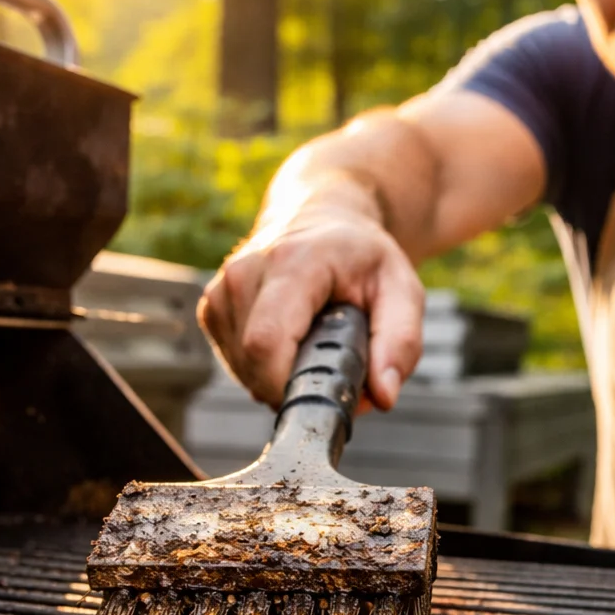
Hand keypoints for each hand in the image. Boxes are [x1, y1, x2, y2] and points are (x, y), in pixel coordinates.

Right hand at [198, 206, 424, 409]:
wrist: (322, 219)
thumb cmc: (362, 257)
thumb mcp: (402, 289)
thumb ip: (400, 341)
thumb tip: (384, 395)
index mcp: (292, 262)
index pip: (266, 343)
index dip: (291, 385)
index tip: (329, 392)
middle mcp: (245, 271)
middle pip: (253, 362)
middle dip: (294, 386)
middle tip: (332, 370)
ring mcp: (221, 290)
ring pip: (242, 369)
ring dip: (280, 378)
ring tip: (314, 348)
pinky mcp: (211, 307)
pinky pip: (234, 362)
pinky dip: (263, 368)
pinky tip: (289, 344)